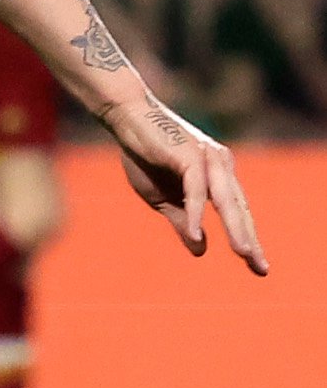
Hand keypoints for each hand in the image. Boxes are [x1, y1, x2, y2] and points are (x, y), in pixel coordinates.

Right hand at [106, 98, 266, 274]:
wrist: (127, 119)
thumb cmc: (144, 155)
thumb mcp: (162, 198)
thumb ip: (183, 221)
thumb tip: (201, 249)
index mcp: (218, 177)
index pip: (238, 213)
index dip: (246, 239)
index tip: (256, 266)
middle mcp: (221, 167)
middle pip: (239, 210)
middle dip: (249, 240)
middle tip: (260, 268)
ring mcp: (209, 160)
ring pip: (227, 202)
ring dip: (236, 229)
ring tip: (244, 254)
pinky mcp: (191, 156)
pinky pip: (197, 190)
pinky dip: (195, 213)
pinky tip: (194, 232)